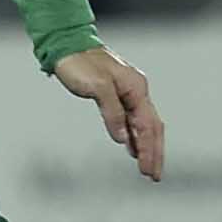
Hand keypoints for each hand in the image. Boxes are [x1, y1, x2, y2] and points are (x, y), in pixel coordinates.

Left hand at [54, 46, 163, 181]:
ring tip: (147, 168)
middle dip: (154, 152)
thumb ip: (112, 113)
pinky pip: (131, 120)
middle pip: (152, 127)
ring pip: (143, 125)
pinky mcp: (116, 95)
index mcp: (136, 88)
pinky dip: (134, 136)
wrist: (67, 44)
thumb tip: (123, 138)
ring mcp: (127, 93)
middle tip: (154, 176)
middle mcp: (136, 91)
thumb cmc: (80, 63)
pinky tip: (133, 148)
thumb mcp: (97, 87)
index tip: (149, 171)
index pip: (148, 125)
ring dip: (146, 147)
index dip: (150, 150)